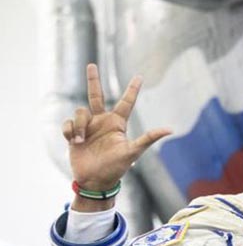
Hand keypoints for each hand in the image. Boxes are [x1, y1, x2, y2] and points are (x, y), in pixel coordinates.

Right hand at [62, 64, 171, 191]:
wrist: (95, 181)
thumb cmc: (116, 168)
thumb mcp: (133, 152)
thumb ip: (149, 138)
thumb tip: (171, 129)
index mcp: (117, 123)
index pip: (126, 102)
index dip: (132, 89)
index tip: (140, 76)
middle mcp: (102, 122)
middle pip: (96, 95)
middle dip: (93, 80)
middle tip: (92, 65)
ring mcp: (87, 127)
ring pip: (80, 112)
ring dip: (79, 126)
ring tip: (81, 141)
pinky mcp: (74, 134)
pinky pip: (68, 123)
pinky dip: (70, 131)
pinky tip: (74, 142)